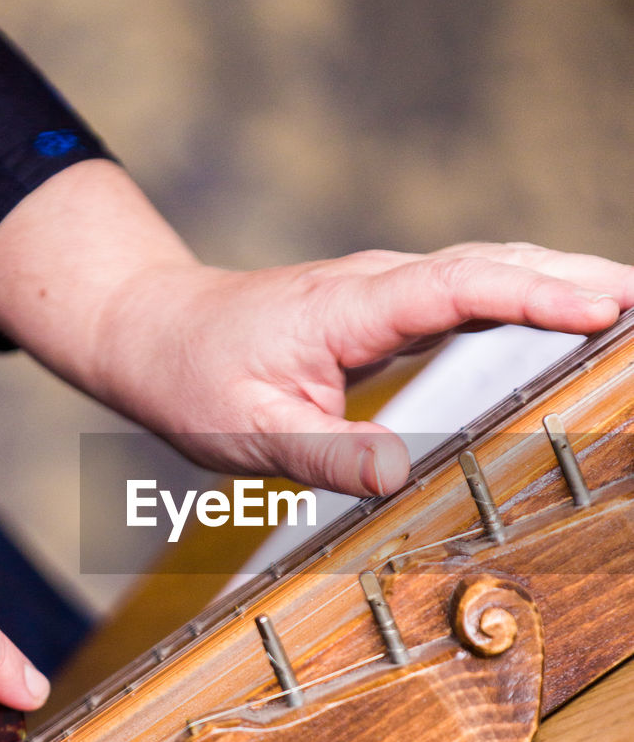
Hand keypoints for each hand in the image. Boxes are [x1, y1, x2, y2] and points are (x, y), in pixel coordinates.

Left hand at [0, 162, 633, 494]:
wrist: (153, 333)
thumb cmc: (194, 379)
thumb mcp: (248, 434)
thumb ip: (326, 455)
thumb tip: (401, 478)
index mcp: (348, 309)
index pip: (461, 286)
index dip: (538, 295)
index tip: (606, 306)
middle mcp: (375, 286)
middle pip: (494, 264)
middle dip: (576, 277)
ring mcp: (382, 292)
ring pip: (487, 271)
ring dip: (559, 280)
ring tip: (626, 308)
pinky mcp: (382, 307)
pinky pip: (467, 292)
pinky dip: (522, 297)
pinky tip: (558, 319)